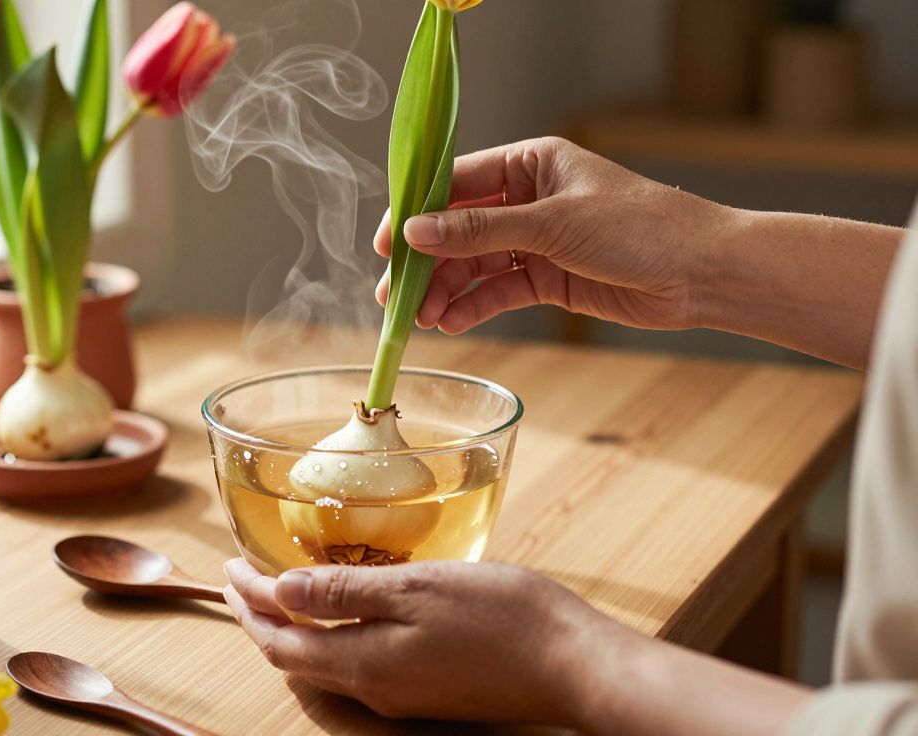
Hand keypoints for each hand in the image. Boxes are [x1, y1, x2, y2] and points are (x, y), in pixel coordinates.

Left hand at [222, 557, 625, 725]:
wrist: (574, 662)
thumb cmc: (501, 617)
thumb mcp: (414, 589)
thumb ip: (344, 591)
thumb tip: (278, 591)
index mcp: (364, 663)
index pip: (280, 639)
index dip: (249, 602)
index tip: (230, 565)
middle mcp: (375, 689)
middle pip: (295, 657)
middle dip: (261, 618)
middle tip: (241, 580)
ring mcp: (402, 694)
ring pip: (324, 663)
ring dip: (293, 629)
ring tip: (278, 593)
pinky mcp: (427, 689)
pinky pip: (357, 665)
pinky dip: (330, 635)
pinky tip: (341, 611)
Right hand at [374, 136, 732, 334]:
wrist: (702, 273)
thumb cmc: (642, 228)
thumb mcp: (553, 224)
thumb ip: (481, 230)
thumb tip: (417, 231)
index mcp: (531, 164)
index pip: (456, 182)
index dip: (417, 212)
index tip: (386, 243)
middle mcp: (529, 199)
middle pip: (459, 228)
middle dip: (426, 262)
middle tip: (393, 294)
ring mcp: (537, 240)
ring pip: (474, 264)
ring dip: (446, 290)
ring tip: (422, 318)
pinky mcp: (548, 278)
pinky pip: (498, 291)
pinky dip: (474, 307)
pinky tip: (452, 323)